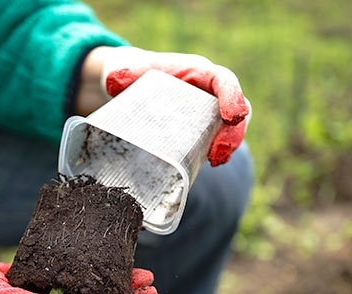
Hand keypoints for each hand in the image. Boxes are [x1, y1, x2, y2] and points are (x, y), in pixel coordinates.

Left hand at [95, 46, 250, 166]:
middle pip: (237, 108)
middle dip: (233, 133)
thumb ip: (121, 73)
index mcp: (197, 71)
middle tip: (218, 155)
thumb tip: (114, 82)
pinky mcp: (201, 129)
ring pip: (231, 127)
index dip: (233, 98)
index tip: (232, 117)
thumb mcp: (124, 70)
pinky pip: (218, 140)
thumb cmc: (130, 72)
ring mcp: (207, 111)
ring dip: (228, 146)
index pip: (224, 81)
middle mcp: (208, 90)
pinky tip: (207, 165)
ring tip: (214, 161)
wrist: (126, 85)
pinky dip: (217, 152)